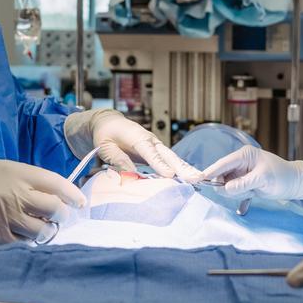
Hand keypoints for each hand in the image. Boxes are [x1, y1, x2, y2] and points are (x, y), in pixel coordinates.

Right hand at [0, 157, 86, 245]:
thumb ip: (22, 177)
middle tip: (59, 216)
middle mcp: (14, 194)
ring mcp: (5, 217)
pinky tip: (22, 234)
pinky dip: (26, 240)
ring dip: (47, 230)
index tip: (79, 201)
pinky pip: (22, 242)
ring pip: (42, 230)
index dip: (72, 194)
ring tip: (42, 227)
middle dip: (61, 215)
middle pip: (53, 209)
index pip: (55, 183)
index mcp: (16, 173)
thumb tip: (49, 190)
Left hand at [66, 110, 200, 181]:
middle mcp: (150, 140)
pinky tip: (189, 177)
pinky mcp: (156, 151)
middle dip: (181, 167)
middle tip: (194, 178)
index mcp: (137, 137)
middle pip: (167, 154)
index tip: (169, 175)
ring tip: (198, 179)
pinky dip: (180, 168)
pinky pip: (169, 161)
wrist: (109, 123)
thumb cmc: (105, 134)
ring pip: (172, 157)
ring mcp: (155, 145)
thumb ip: (118, 159)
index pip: (150, 152)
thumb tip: (130, 174)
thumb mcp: (106, 147)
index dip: (160, 164)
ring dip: (185, 168)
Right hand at [199, 145, 302, 203]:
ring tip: (253, 193)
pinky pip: (235, 192)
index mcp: (244, 155)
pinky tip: (248, 203)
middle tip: (242, 192)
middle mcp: (240, 163)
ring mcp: (242, 174)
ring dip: (237, 193)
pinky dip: (240, 198)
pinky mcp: (245, 184)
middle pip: (222, 177)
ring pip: (228, 187)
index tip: (198, 180)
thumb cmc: (282, 177)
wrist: (296, 184)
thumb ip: (243, 184)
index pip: (222, 164)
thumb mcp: (263, 180)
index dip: (210, 172)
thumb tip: (224, 189)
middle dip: (228, 187)